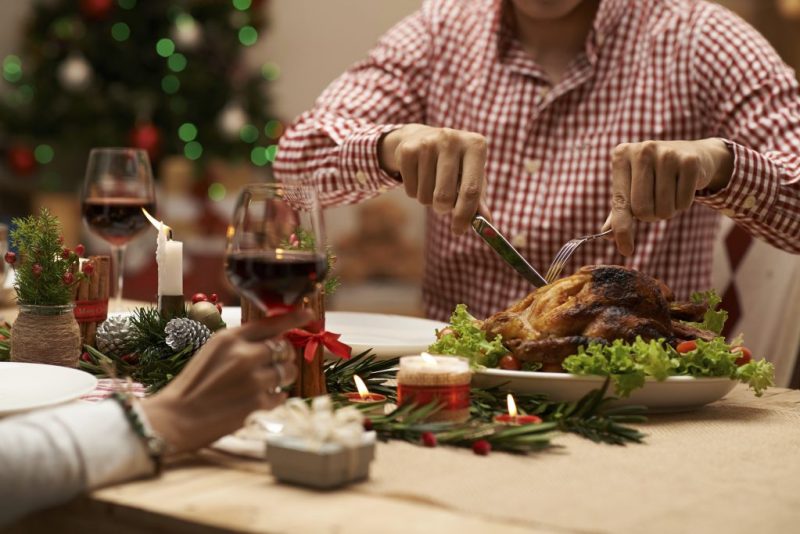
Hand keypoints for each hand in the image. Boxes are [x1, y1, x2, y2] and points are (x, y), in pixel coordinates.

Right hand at [141, 308, 312, 454]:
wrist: (176, 419)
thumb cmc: (192, 386)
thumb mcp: (212, 352)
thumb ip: (240, 343)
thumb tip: (273, 339)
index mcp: (230, 338)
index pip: (270, 323)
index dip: (293, 318)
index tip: (308, 314)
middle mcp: (245, 355)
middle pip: (284, 348)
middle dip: (283, 356)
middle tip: (273, 364)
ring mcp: (254, 380)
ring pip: (288, 371)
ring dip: (283, 377)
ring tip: (265, 384)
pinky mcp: (259, 403)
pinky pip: (282, 395)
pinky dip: (275, 397)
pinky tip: (259, 401)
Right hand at [378, 124, 490, 233]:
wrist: (424, 137)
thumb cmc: (456, 164)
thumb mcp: (472, 176)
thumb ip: (479, 200)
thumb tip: (486, 223)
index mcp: (476, 145)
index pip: (471, 190)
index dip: (464, 215)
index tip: (459, 231)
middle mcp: (452, 139)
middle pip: (444, 196)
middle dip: (443, 209)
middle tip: (443, 204)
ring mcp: (428, 143)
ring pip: (425, 196)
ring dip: (428, 200)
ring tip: (432, 184)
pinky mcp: (408, 150)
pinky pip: (410, 190)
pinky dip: (415, 192)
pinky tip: (420, 177)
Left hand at [607, 138, 732, 255]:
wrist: (691, 154)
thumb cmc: (653, 175)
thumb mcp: (631, 187)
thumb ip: (618, 210)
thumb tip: (606, 234)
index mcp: (621, 155)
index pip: (620, 203)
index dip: (622, 230)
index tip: (626, 250)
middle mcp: (642, 150)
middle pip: (642, 210)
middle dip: (650, 216)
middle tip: (655, 202)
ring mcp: (667, 153)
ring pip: (664, 209)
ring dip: (667, 210)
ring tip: (669, 192)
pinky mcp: (690, 161)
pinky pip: (683, 203)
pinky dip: (683, 204)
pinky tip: (683, 186)